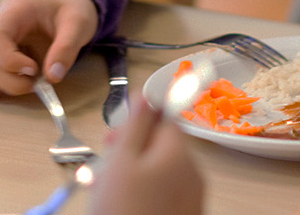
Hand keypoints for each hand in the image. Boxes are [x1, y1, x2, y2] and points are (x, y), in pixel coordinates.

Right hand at [0, 0, 97, 96]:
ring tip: (22, 82)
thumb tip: (52, 77)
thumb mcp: (78, 24)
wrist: (60, 8)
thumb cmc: (67, 12)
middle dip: (11, 82)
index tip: (33, 70)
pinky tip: (8, 84)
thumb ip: (67, 48)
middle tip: (36, 81)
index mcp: (12, 11)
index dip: (9, 62)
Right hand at [90, 97, 202, 214]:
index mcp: (180, 153)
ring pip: (161, 171)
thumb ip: (136, 124)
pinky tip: (124, 200)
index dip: (137, 122)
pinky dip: (146, 190)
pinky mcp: (186, 213)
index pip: (164, 118)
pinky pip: (164, 192)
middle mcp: (193, 173)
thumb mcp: (122, 160)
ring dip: (135, 171)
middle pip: (162, 146)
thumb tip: (146, 96)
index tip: (115, 134)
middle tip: (106, 163)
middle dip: (132, 149)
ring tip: (108, 187)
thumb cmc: (126, 210)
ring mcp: (192, 197)